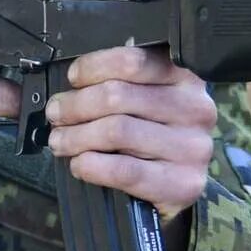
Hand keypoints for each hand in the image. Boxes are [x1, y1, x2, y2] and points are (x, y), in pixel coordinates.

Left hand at [45, 47, 215, 221]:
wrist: (174, 190)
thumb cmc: (148, 139)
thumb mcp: (141, 103)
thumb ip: (115, 85)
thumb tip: (66, 83)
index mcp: (185, 78)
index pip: (133, 60)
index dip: (93, 67)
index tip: (72, 78)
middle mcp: (196, 109)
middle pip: (117, 96)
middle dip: (74, 105)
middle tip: (54, 114)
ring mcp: (193, 148)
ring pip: (117, 131)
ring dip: (76, 136)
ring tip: (59, 141)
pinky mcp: (183, 183)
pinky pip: (125, 169)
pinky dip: (92, 166)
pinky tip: (79, 165)